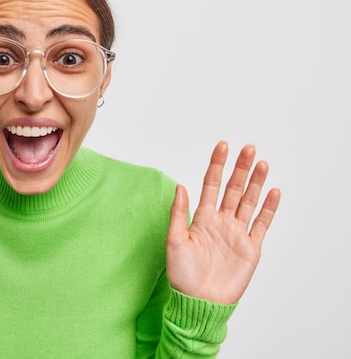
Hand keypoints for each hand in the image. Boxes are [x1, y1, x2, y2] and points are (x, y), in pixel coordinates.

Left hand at [166, 141, 280, 303]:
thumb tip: (180, 186)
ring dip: (255, 183)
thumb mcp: (174, 241)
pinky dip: (268, 208)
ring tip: (261, 163)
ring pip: (248, 202)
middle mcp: (221, 222)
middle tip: (248, 148)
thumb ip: (178, 213)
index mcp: (202, 218)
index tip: (222, 146)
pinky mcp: (250, 248)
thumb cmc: (182, 275)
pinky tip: (273, 192)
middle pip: (233, 189)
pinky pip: (261, 224)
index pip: (211, 185)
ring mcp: (237, 234)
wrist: (200, 302)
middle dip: (240, 169)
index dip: (217, 166)